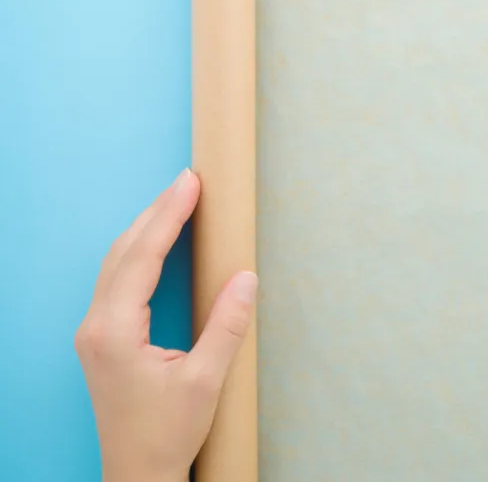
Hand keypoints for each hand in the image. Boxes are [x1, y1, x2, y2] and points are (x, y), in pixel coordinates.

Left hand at [75, 169, 257, 481]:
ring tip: (176, 200)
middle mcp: (95, 326)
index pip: (142, 258)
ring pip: (115, 264)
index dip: (168, 217)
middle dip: (156, 212)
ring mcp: (94, 332)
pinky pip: (115, 280)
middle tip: (188, 181)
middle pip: (122, 252)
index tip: (190, 184)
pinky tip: (156, 242)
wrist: (137, 471)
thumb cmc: (167, 432)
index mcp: (114, 331)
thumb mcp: (206, 380)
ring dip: (145, 229)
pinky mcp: (102, 338)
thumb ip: (226, 326)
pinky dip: (139, 252)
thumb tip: (246, 277)